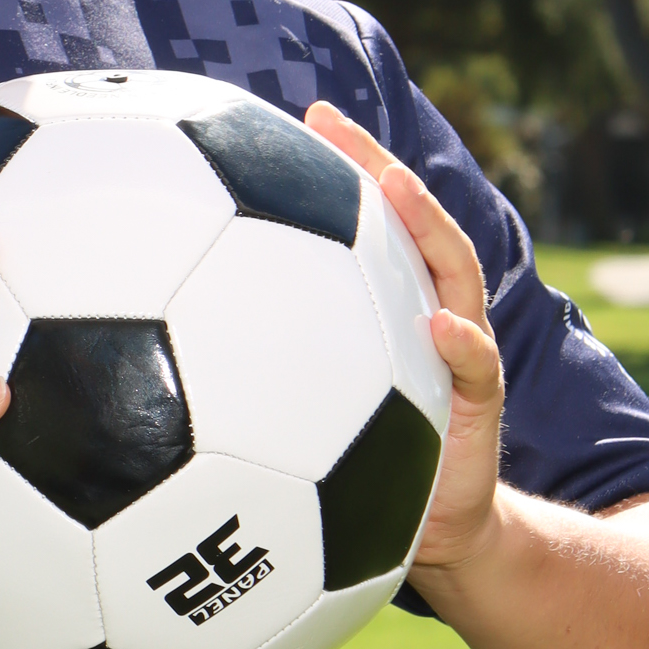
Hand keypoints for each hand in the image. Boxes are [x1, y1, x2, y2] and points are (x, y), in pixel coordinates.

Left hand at [304, 102, 503, 575]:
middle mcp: (426, 314)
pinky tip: (436, 331)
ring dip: (425, 227)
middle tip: (333, 124)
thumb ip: (264, 367)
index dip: (342, 166)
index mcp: (387, 308)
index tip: (301, 117)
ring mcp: (459, 353)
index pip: (368, 221)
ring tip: (392, 189)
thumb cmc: (358, 470)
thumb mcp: (304, 414)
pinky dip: (460, 347)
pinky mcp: (479, 406)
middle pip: (411, 223)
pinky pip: (477, 369)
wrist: (435, 531)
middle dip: (378, 167)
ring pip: (452, 274)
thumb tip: (170, 337)